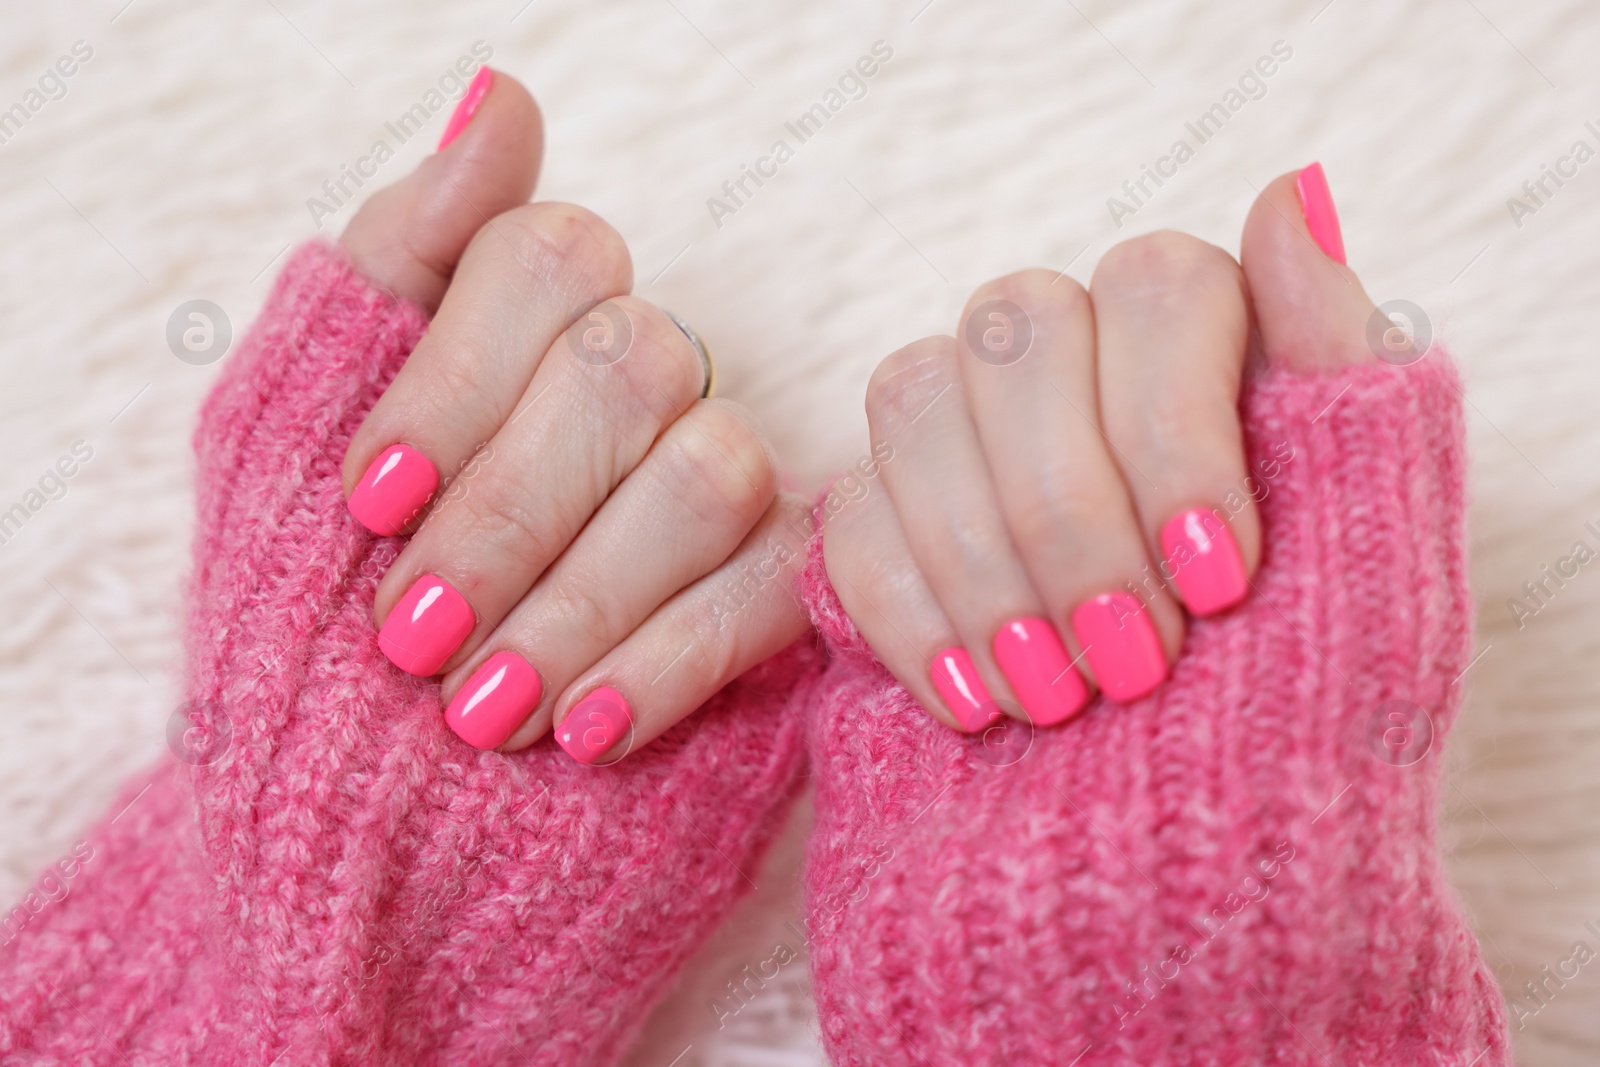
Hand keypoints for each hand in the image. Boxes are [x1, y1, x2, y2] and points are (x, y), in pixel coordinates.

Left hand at [337, 70, 810, 757]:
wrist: (349, 800)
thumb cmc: (309, 608)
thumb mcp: (292, 425)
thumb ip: (396, 257)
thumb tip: (503, 95)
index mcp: (529, 322)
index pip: (550, 260)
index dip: (457, 381)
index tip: (369, 507)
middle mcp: (642, 379)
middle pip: (632, 364)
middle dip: (510, 510)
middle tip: (412, 636)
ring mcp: (717, 481)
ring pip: (709, 472)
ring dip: (581, 599)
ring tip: (480, 710)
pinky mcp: (775, 593)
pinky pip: (767, 594)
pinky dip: (668, 662)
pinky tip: (585, 732)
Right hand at [822, 164, 1377, 730]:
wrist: (1186, 845)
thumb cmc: (1297, 696)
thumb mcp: (1370, 549)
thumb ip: (1344, 371)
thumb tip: (1292, 190)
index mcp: (1194, 337)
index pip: (1158, 285)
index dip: (1176, 430)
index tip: (1218, 579)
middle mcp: (1069, 354)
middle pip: (1021, 328)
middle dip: (1071, 512)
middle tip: (1132, 664)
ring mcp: (960, 428)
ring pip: (916, 398)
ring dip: (983, 562)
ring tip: (1053, 699)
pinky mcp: (876, 516)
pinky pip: (846, 514)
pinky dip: (909, 614)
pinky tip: (971, 703)